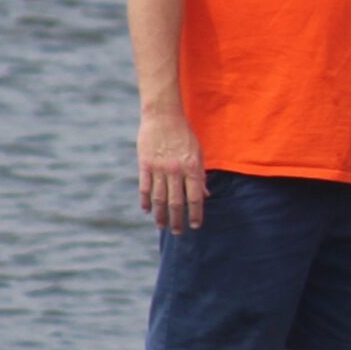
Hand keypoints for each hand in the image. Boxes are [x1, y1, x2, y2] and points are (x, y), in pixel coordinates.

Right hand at [138, 108, 205, 232]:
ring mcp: (159, 168)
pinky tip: (147, 210)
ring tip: (162, 226)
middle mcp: (176, 170)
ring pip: (159, 198)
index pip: (195, 198)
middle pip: (176, 202)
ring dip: (160, 215)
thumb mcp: (198, 154)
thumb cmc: (185, 135)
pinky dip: (145, 200)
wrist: (164, 116)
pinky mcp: (145, 164)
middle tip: (179, 233)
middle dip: (178, 220)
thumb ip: (200, 176)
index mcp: (192, 168)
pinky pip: (145, 187)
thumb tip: (206, 195)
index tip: (196, 226)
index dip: (196, 214)